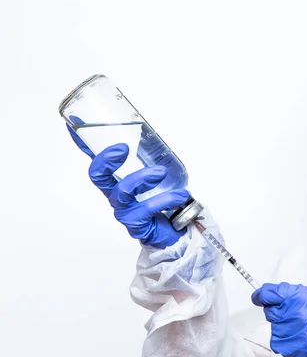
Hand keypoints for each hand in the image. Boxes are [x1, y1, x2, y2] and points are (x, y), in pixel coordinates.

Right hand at [67, 124, 189, 247]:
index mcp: (116, 182)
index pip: (96, 159)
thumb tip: (155, 135)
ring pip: (123, 191)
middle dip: (105, 160)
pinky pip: (147, 209)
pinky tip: (180, 195)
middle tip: (123, 148)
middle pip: (97, 176)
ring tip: (161, 172)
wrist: (172, 234)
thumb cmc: (161, 204)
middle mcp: (115, 195)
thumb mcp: (157, 178)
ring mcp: (124, 210)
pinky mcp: (137, 224)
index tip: (76, 122)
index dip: (84, 143)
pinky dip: (166, 199)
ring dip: (143, 177)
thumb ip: (152, 160)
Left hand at [251, 282, 306, 356]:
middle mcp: (290, 313)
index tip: (259, 297)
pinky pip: (279, 343)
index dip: (261, 296)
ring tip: (304, 328)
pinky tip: (301, 338)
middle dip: (278, 312)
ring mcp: (289, 332)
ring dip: (284, 328)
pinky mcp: (291, 348)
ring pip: (275, 329)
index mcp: (296, 297)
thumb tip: (273, 296)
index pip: (267, 294)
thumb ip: (292, 295)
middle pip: (269, 312)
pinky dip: (286, 341)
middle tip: (295, 314)